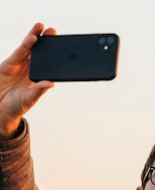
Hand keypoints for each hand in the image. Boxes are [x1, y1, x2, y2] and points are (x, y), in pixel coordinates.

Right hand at [0, 24, 56, 139]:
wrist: (0, 109)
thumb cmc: (17, 105)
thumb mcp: (30, 99)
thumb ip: (39, 90)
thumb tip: (51, 83)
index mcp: (36, 77)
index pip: (46, 63)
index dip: (52, 53)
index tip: (61, 44)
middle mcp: (28, 69)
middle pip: (37, 52)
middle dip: (44, 40)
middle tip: (52, 30)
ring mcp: (18, 66)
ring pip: (27, 49)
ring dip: (34, 37)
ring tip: (40, 28)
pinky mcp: (8, 65)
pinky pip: (18, 53)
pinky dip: (25, 46)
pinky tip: (32, 39)